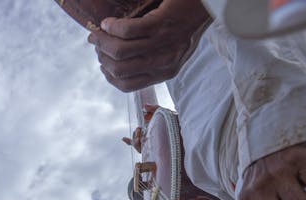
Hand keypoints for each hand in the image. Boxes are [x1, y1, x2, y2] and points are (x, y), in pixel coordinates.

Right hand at [87, 0, 211, 91]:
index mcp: (166, 72)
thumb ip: (149, 58)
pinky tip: (109, 22)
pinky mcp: (162, 24)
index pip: (127, 86)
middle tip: (97, 42)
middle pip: (120, 69)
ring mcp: (163, 43)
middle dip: (102, 56)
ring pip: (121, 51)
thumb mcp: (171, 49)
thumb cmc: (186, 22)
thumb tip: (114, 58)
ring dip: (103, 41)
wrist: (207, 3)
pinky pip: (128, 31)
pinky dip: (113, 27)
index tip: (102, 61)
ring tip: (100, 31)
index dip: (109, 74)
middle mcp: (164, 62)